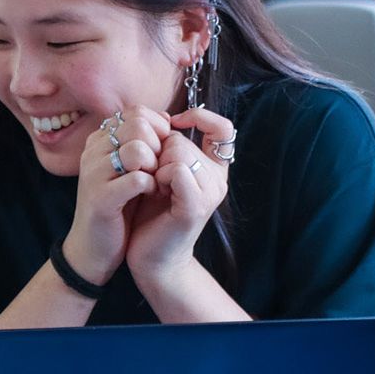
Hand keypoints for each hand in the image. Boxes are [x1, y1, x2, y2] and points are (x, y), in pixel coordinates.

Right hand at [61, 106, 163, 284]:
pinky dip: (151, 187)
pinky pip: (137, 179)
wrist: (93, 248)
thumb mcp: (130, 168)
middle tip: (158, 169)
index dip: (158, 130)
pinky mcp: (100, 197)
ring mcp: (93, 173)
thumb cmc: (118, 206)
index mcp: (99, 140)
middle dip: (158, 146)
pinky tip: (149, 195)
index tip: (161, 152)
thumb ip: (143, 142)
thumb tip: (166, 118)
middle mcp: (92, 151)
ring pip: (137, 149)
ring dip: (154, 166)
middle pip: (138, 125)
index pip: (136, 113)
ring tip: (154, 182)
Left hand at [124, 107, 231, 284]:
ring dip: (155, 166)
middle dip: (158, 154)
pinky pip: (176, 169)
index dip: (199, 117)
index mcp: (214, 169)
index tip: (173, 125)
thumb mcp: (162, 173)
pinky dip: (158, 176)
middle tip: (154, 181)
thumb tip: (165, 116)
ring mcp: (210, 193)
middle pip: (182, 140)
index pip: (223, 127)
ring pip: (178, 151)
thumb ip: (170, 147)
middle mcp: (218, 180)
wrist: (152, 258)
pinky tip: (154, 192)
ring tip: (154, 189)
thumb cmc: (152, 214)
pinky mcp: (196, 206)